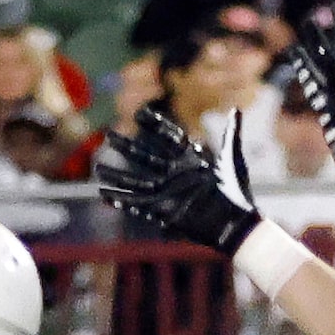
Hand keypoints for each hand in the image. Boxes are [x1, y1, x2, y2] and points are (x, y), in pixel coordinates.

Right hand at [95, 103, 260, 255]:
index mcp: (190, 160)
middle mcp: (175, 175)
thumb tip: (236, 110)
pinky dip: (121, 201)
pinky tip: (105, 195)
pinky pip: (137, 204)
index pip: (167, 138)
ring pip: (136, 181)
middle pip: (144, 158)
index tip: (138, 113)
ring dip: (116, 176)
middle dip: (126, 147)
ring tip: (98, 168)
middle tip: (109, 136)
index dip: (154, 126)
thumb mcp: (232, 159)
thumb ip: (230, 134)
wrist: (234, 223)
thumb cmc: (236, 193)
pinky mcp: (164, 211)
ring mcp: (168, 193)